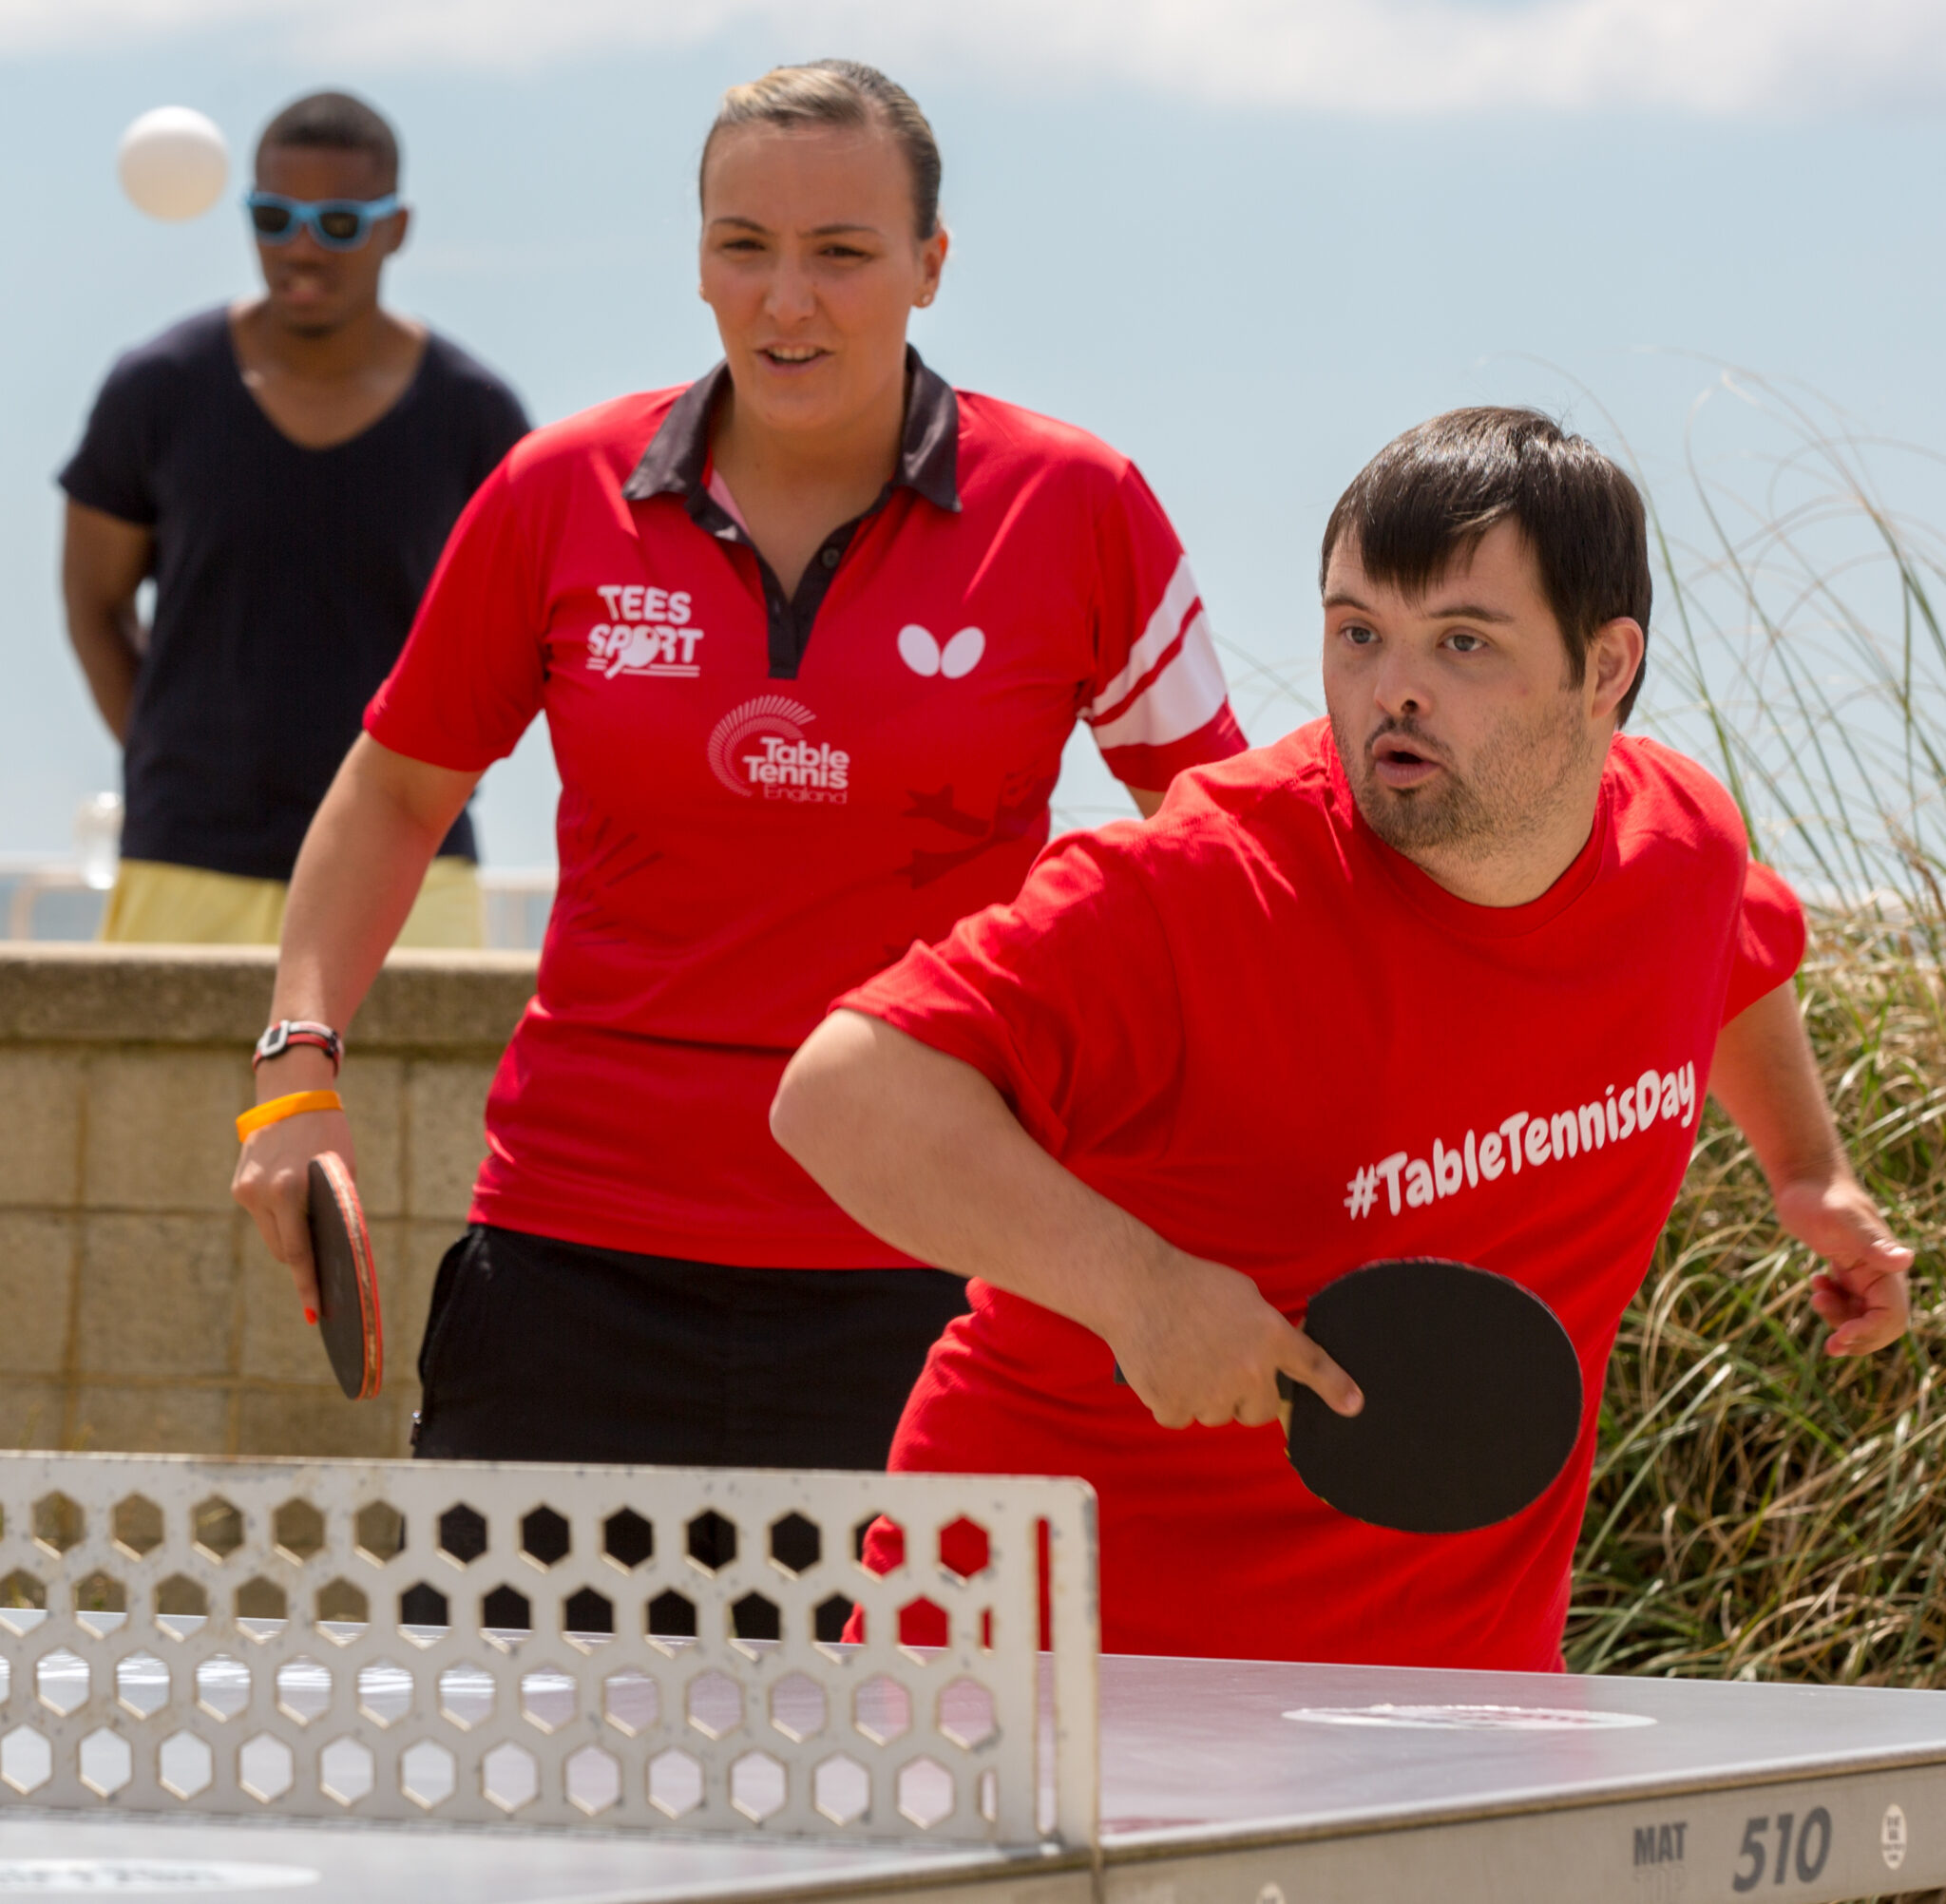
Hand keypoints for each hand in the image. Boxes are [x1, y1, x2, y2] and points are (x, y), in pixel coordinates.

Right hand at [231, 1087, 355, 1313]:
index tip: (314, 1312)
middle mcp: (262, 1194)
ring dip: (291, 1237)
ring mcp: (246, 1192)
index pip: (299, 1253)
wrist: (291, 1096)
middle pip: (283, 1251)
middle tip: (324, 1268)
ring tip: (310, 1220)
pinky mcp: (238, 1187)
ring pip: (271, 1236)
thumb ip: (335, 1211)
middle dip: (303, 1261)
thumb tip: (334, 1254)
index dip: (308, 1285)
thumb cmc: (328, 1134)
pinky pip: (262, 1217)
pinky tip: (293, 1202)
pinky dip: (279, 1218)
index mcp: (290, 1190)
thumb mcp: (342, 1173)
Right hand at [1104, 1245, 1363, 1428]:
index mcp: (1270, 1336)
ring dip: (1204, 1396)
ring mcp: (1212, 1393)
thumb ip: (1263, 1330)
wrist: (1135, 1286)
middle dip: (1242, 1395)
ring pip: (1216, 1415)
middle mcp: (1249, 1371)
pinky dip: (1170, 1399)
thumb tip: (1268, 1357)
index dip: (1336, 1389)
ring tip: (1182, 1356)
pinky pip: (1180, 1416)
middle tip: (1216, 1362)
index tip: (1354, 1406)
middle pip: (1258, 1410)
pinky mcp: (1175, 1406)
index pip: (1313, 1367)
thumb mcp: (1243, 1295)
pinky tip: (1161, 1367)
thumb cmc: (1188, 1282)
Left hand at [1772, 1174, 1913, 1356]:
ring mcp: (1865, 1273)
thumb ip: (1871, 1243)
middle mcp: (1882, 1273)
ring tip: (1816, 1297)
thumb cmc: (1820, 1197)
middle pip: (1882, 1324)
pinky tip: (1815, 1283)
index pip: (1892, 1317)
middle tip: (1830, 1345)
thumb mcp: (1840, 1221)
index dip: (1870, 1334)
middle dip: (1858, 1337)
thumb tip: (1906, 1260)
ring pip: (1863, 1316)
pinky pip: (1849, 1302)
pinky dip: (1832, 1304)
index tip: (1838, 1339)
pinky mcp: (1848, 1270)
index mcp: (1887, 1268)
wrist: (1803, 1178)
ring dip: (1841, 1320)